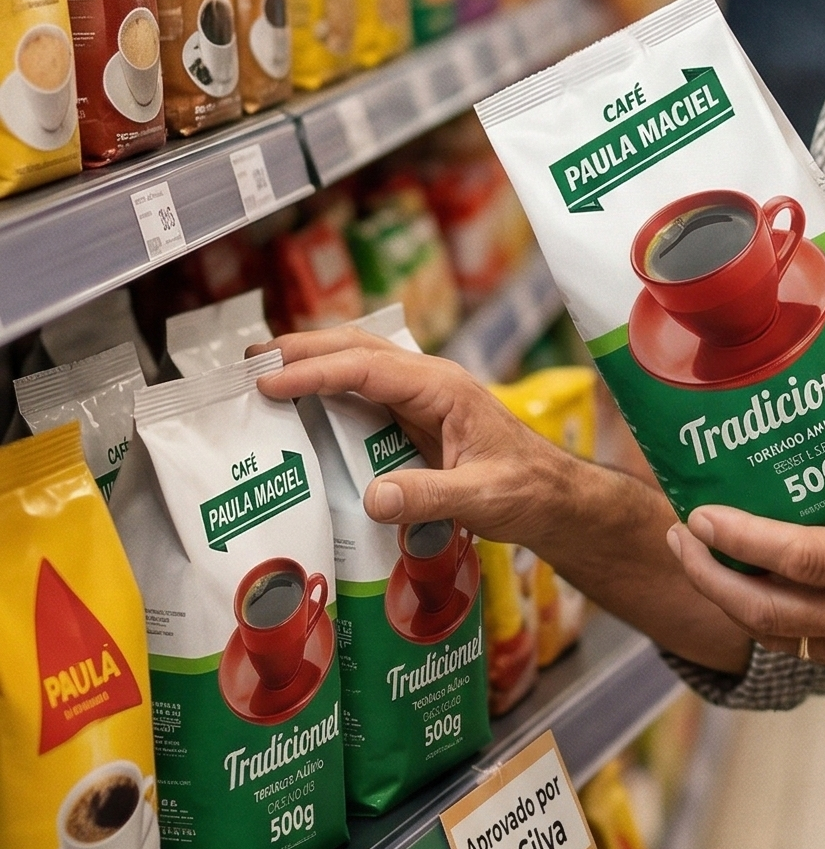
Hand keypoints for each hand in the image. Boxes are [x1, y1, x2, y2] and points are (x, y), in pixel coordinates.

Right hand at [259, 330, 751, 674]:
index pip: (366, 369)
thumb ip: (429, 497)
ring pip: (359, 363)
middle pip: (357, 350)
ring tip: (259, 369)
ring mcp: (423, 396)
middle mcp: (430, 382)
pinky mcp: (418, 416)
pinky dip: (328, 386)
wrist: (557, 498)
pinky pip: (365, 391)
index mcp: (443, 389)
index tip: (266, 382)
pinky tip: (300, 401)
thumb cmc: (527, 493)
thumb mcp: (481, 499)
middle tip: (245, 362)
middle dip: (302, 349)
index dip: (314, 372)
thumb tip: (372, 496)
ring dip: (312, 360)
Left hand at [668, 341, 824, 819]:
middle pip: (770, 613)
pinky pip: (813, 648)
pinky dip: (777, 619)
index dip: (745, 541)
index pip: (805, 561)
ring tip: (702, 560)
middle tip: (677, 539)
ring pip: (784, 636)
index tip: (701, 517)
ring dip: (735, 601)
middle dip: (712, 578)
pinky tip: (761, 586)